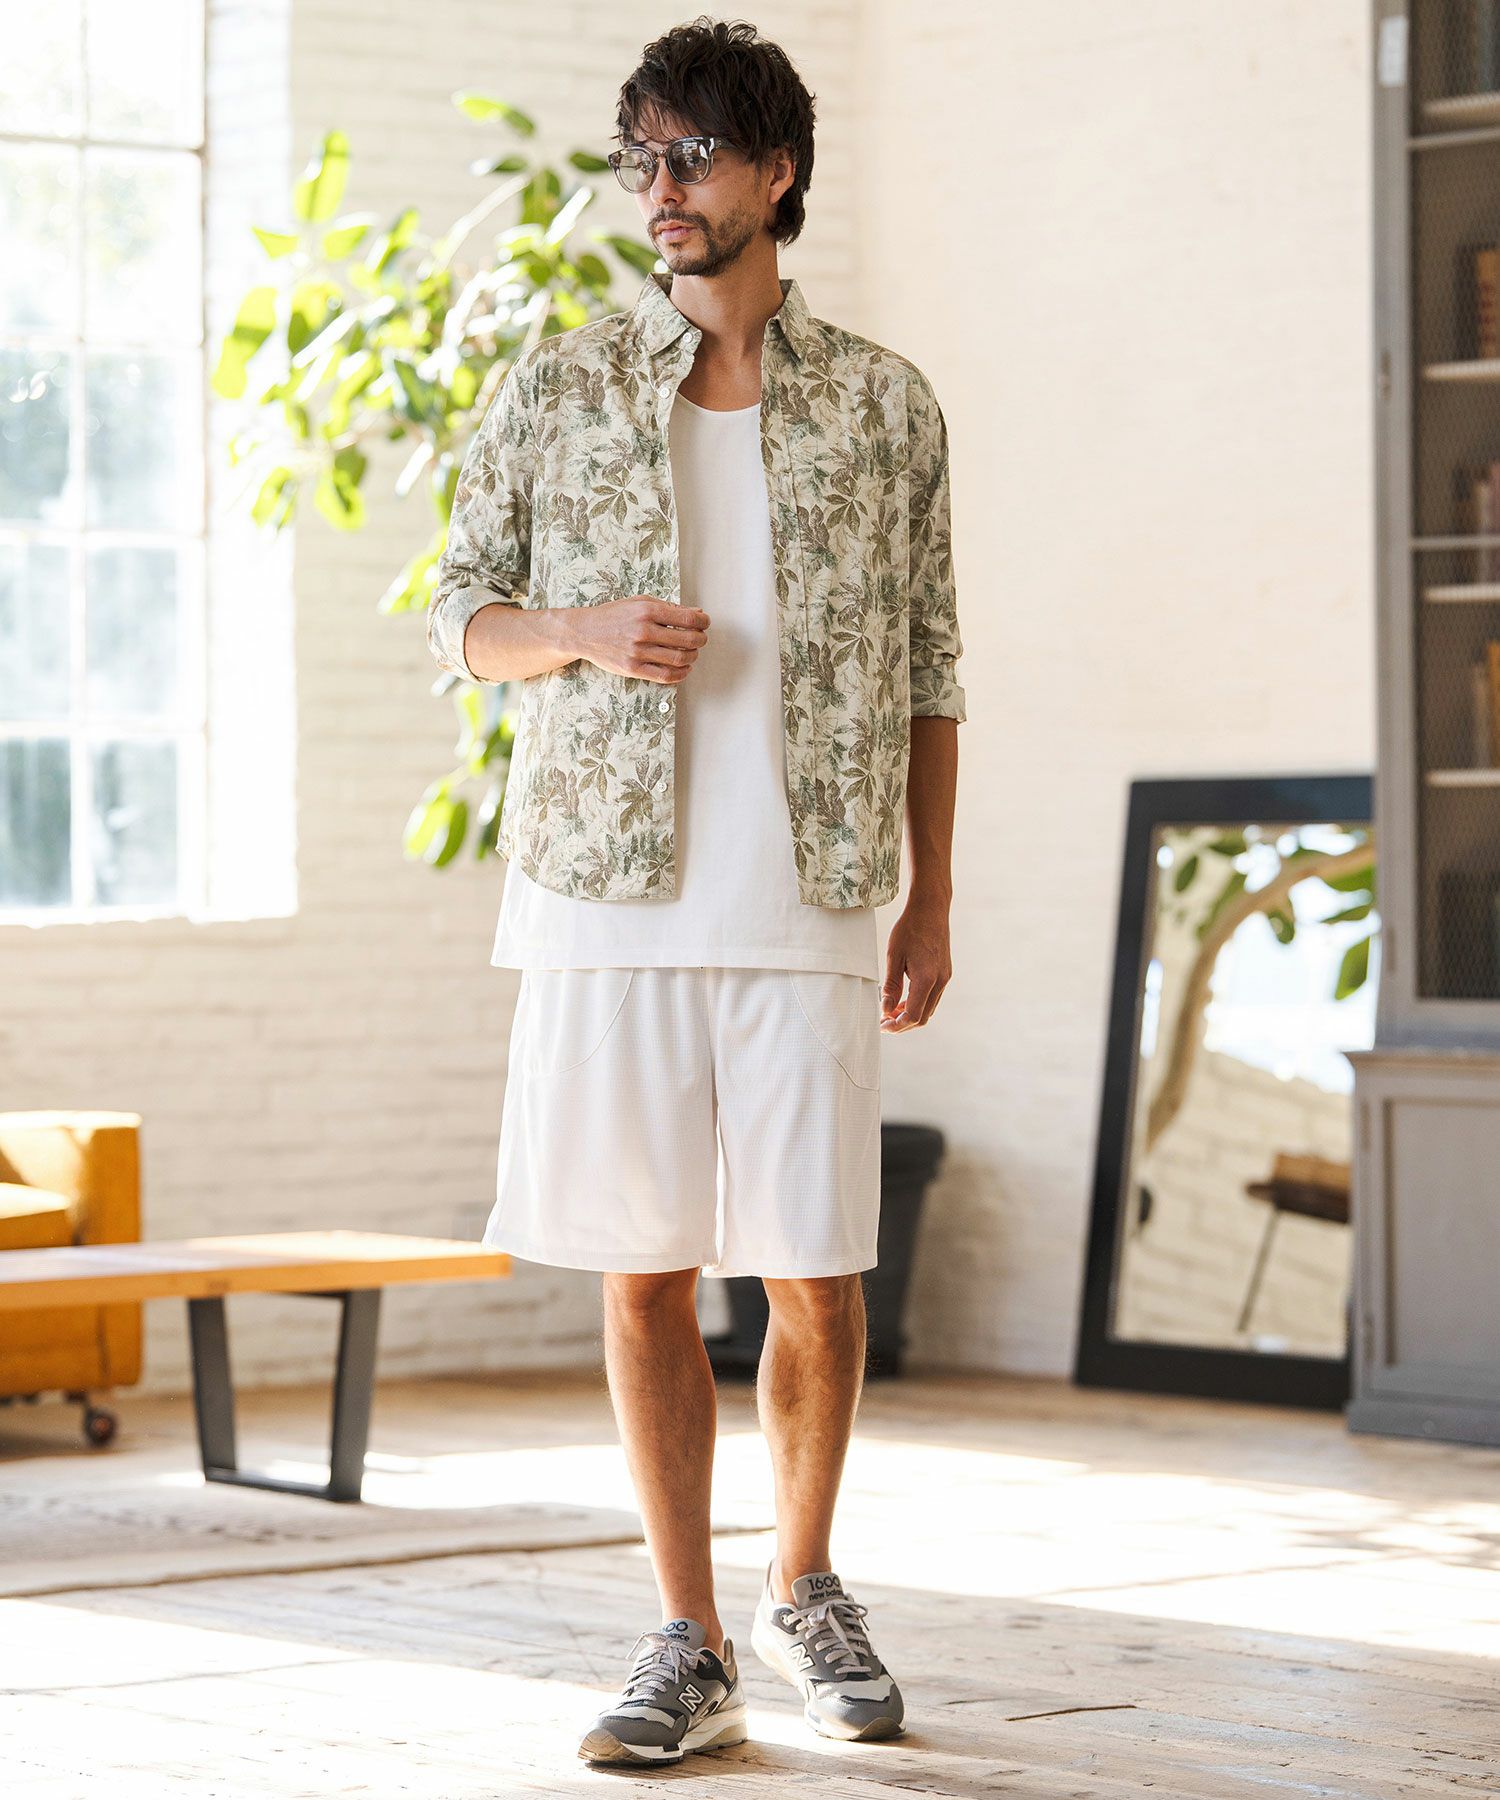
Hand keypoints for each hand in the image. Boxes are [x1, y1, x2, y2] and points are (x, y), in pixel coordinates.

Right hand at [570, 595, 709, 683]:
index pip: (688, 618)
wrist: (585, 632)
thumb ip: (668, 607)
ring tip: (692, 653)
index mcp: (648, 611)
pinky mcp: (633, 669)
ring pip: (679, 658)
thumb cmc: (613, 615)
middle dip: (701, 640)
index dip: (703, 622)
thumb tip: (697, 612)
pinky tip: (684, 668)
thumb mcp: (639, 602)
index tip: (705, 623)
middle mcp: (644, 631)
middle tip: (701, 639)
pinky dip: (680, 674)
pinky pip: (665, 675)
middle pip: (687, 639)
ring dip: (692, 656)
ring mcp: (638, 652)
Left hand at [881, 890, 952, 1030]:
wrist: (931, 909)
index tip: (882, 1025)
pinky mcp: (945, 973)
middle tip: (885, 1022)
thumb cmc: (910, 928)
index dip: (897, 1025)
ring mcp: (945, 977)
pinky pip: (933, 997)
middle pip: (923, 1017)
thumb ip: (891, 986)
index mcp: (927, 978)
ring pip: (929, 1009)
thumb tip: (886, 1009)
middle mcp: (941, 981)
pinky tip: (903, 999)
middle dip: (903, 1024)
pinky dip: (918, 1004)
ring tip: (891, 1011)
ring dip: (911, 1014)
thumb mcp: (894, 957)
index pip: (914, 1015)